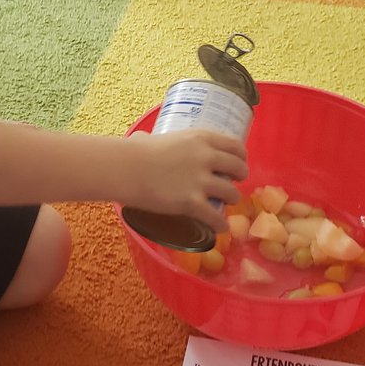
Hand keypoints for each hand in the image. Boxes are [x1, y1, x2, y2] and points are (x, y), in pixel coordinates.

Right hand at [125, 129, 247, 233]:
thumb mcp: (157, 138)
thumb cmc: (133, 152)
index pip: (234, 145)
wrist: (124, 168)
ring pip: (232, 194)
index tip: (238, 162)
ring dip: (232, 201)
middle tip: (232, 184)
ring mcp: (201, 181)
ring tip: (226, 205)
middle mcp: (206, 157)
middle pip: (239, 168)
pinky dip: (220, 224)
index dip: (240, 156)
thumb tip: (141, 138)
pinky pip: (216, 217)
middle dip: (239, 178)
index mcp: (200, 138)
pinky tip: (220, 228)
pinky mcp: (192, 203)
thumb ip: (160, 140)